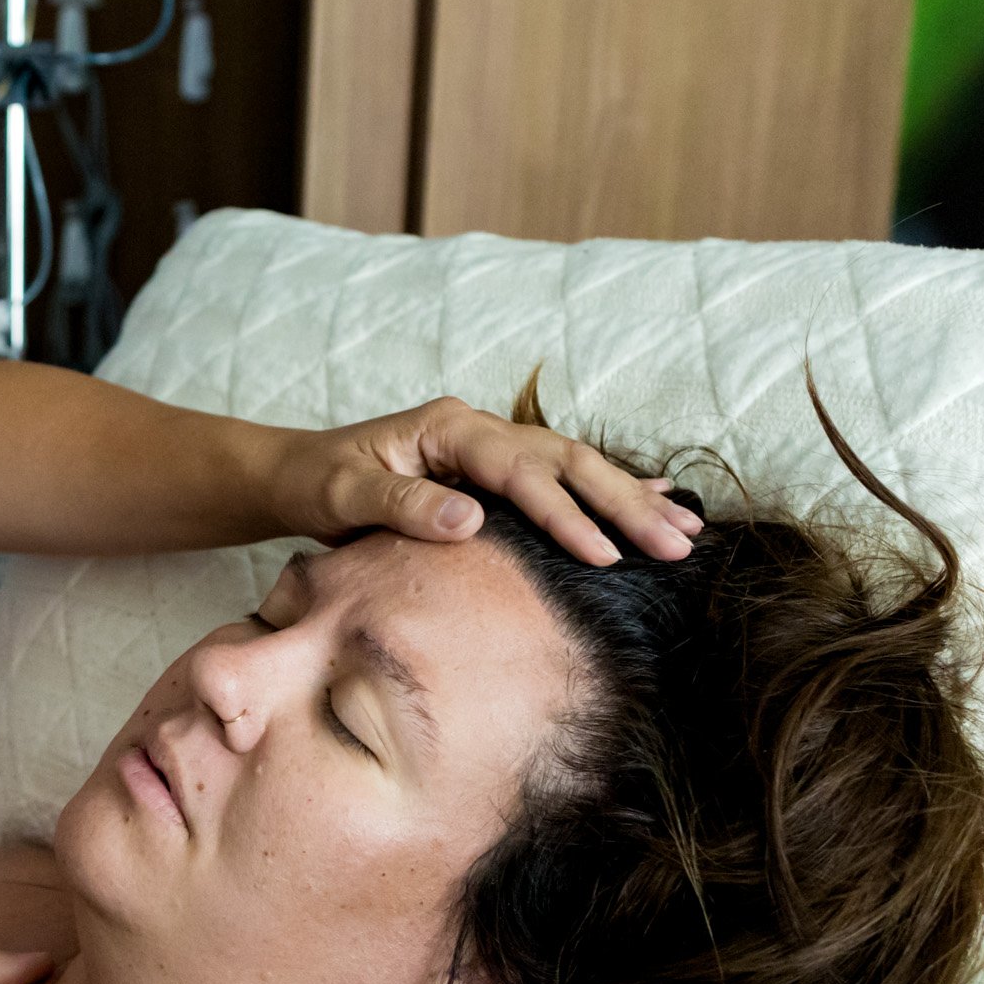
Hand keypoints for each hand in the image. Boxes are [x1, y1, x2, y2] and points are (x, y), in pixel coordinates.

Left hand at [279, 396, 702, 564]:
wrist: (295, 474)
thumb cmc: (315, 484)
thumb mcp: (343, 497)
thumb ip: (403, 505)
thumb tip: (469, 520)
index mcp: (447, 428)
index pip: (520, 471)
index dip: (564, 514)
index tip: (605, 555)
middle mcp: (479, 430)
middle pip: (566, 461)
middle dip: (624, 504)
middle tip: (678, 545)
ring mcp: (491, 448)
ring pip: (576, 468)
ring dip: (632, 500)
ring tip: (688, 532)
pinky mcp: (494, 472)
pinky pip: (562, 479)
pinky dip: (610, 492)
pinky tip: (659, 501)